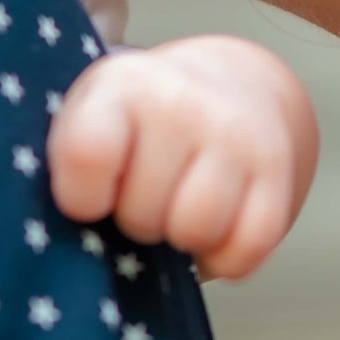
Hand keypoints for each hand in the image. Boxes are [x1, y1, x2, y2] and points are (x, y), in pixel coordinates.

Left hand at [46, 34, 317, 280]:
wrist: (233, 82)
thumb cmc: (142, 118)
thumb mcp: (94, 113)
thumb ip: (73, 163)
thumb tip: (64, 242)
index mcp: (122, 84)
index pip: (88, 156)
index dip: (81, 198)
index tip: (89, 197)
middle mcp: (180, 101)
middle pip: (142, 213)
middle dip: (136, 219)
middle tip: (142, 193)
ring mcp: (234, 134)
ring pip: (195, 231)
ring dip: (180, 239)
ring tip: (174, 207)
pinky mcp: (276, 170)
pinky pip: (245, 249)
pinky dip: (225, 257)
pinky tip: (214, 228)